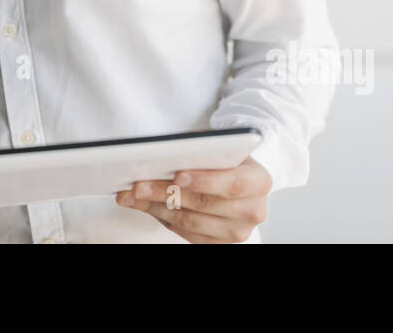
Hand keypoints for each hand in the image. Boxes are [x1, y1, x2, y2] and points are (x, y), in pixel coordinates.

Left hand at [114, 155, 271, 242]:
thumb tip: (160, 157)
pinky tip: (143, 204)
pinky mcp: (219, 243)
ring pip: (190, 222)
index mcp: (259, 181)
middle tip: (139, 184)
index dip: (205, 181)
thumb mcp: (219, 148)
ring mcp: (237, 231)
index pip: (233, 184)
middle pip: (205, 204)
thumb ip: (198, 152)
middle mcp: (253, 210)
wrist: (236, 178)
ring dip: (156, 206)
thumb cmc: (225, 159)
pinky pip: (185, 233)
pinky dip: (160, 217)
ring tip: (134, 193)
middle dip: (167, 192)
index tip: (178, 175)